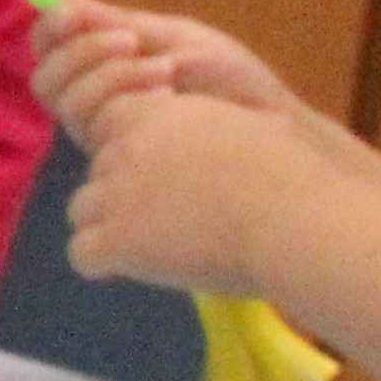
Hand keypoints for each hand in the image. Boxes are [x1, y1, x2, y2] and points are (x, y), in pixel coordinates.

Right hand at [32, 0, 326, 145]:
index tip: (72, 12)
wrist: (270, 123)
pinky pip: (87, 120)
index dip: (49, 28)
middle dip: (82, 51)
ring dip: (108, 74)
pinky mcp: (113, 153)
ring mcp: (100, 130)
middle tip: (129, 39)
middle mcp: (91, 101)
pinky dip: (122, 94)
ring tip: (164, 67)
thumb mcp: (173, 38)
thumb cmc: (230, 80)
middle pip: (45, 77)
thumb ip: (114, 23)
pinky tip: (165, 93)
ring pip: (63, 98)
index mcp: (102, 66)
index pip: (48, 48)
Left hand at [70, 87, 339, 297]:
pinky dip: (103, 263)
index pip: (111, 124)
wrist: (299, 220)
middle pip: (99, 170)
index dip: (134, 151)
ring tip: (153, 245)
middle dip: (124, 191)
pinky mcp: (116, 240)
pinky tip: (134, 267)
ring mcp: (116, 194)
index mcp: (158, 112)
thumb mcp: (247, 126)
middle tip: (168, 216)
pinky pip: (82, 253)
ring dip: (109, 226)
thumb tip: (205, 138)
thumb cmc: (292, 176)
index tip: (163, 175)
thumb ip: (206, 127)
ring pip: (83, 210)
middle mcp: (127, 147)